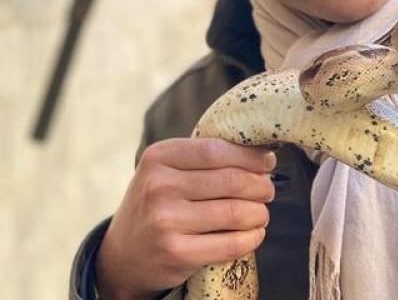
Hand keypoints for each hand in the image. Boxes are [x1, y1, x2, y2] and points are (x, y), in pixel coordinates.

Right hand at [95, 138, 275, 299]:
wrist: (123, 255)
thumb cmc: (158, 204)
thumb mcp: (168, 171)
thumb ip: (205, 158)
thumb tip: (263, 155)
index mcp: (159, 157)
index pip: (217, 150)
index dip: (251, 156)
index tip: (267, 162)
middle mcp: (159, 186)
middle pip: (233, 180)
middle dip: (261, 186)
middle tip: (267, 191)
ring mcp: (165, 221)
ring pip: (236, 211)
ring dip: (260, 213)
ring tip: (260, 213)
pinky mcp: (176, 252)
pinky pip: (231, 243)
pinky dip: (252, 237)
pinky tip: (254, 233)